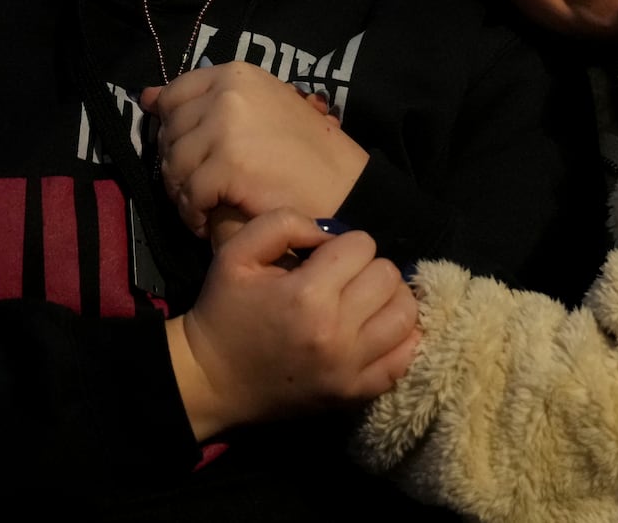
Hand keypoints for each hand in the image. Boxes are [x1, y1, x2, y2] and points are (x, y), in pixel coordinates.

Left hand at [142, 62, 369, 240]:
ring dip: (181, 192)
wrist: (347, 186)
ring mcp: (226, 128)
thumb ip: (209, 100)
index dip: (170, 125)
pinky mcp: (227, 165)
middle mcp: (227, 93)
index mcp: (236, 74)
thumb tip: (147, 96)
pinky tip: (204, 223)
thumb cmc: (310, 152)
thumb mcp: (263, 108)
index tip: (179, 147)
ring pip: (174, 165)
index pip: (174, 94)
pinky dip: (192, 214)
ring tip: (198, 208)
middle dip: (176, 164)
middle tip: (194, 187)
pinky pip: (189, 194)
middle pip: (170, 132)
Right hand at [165, 209, 418, 438]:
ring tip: (363, 302)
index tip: (323, 259)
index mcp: (306, 294)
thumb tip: (330, 233)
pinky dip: (399, 337)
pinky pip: (405, 357)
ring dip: (388, 299)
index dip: (343, 244)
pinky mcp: (356, 393)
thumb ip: (284, 223)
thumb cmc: (225, 311)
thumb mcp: (237, 252)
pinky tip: (376, 329)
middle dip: (367, 268)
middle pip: (388, 276)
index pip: (361, 245)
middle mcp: (335, 332)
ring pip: (405, 314)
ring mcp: (350, 367)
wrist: (211, 380)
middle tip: (342, 280)